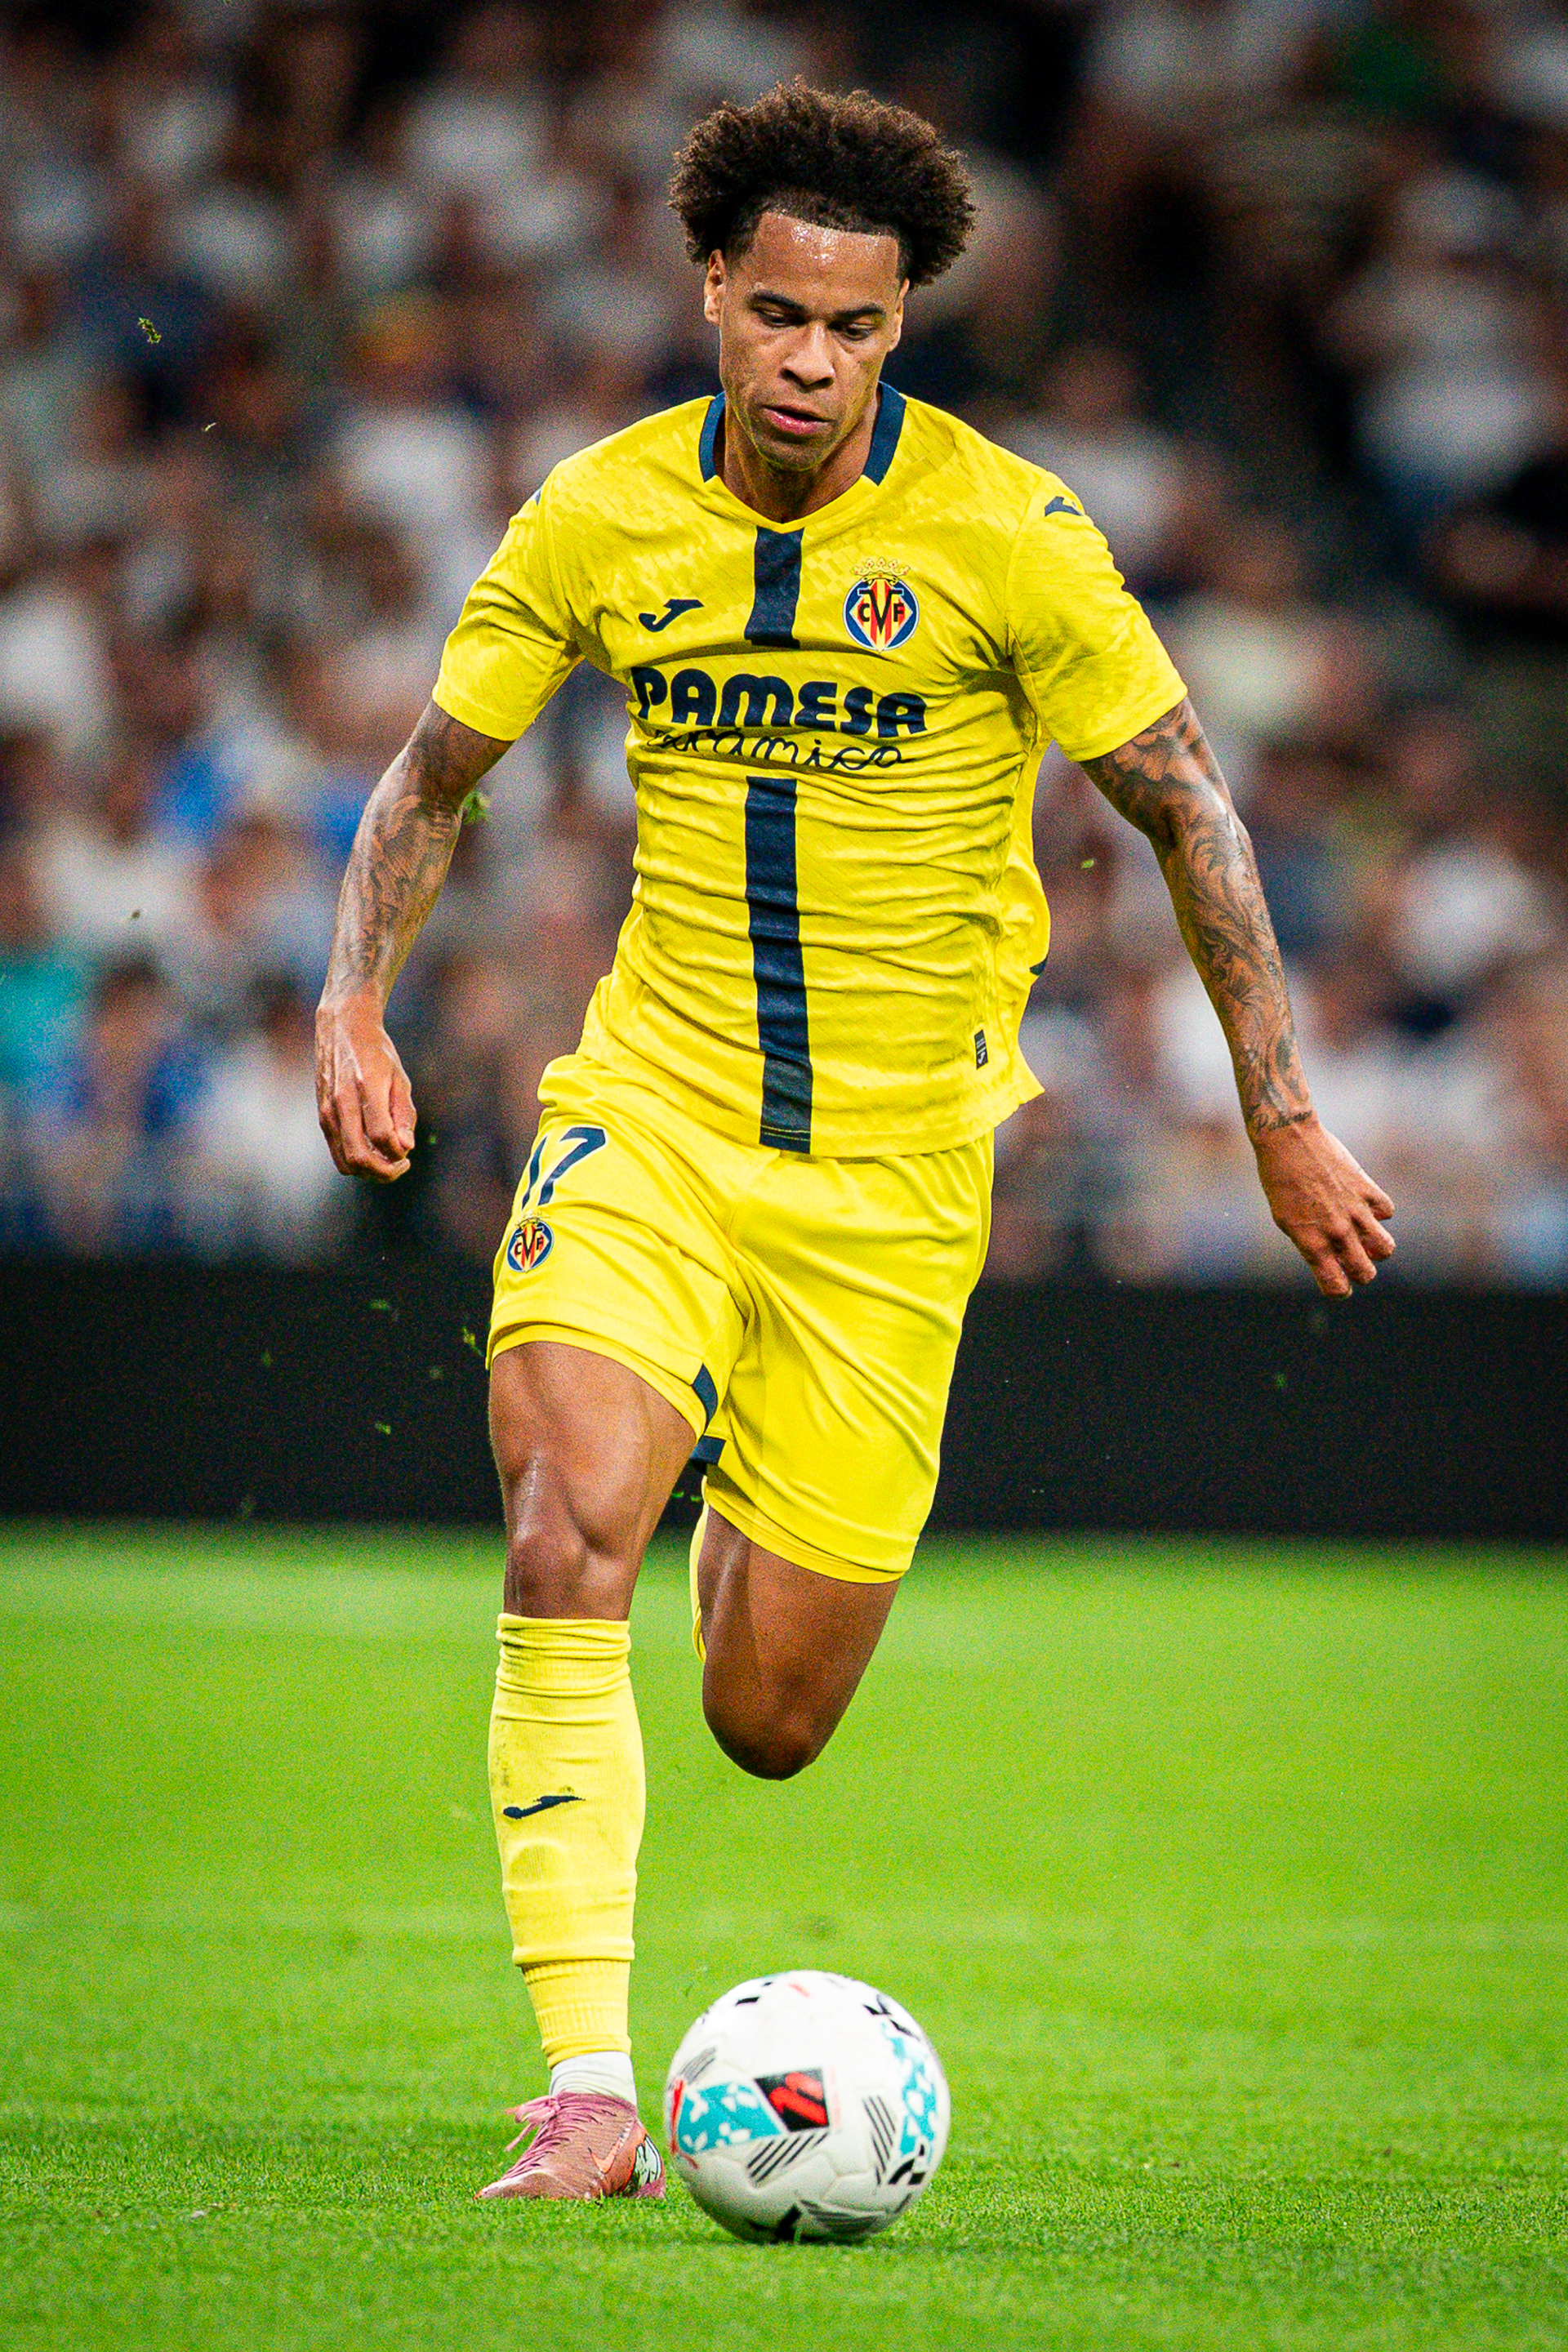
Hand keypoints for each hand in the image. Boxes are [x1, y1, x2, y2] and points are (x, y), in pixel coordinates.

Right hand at [315, 990, 415, 1180]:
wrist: (342, 1028)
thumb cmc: (376, 1052)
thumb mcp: (399, 1077)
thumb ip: (403, 1114)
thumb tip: (405, 1148)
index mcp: (366, 1088)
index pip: (381, 1137)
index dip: (398, 1153)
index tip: (408, 1152)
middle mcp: (342, 1103)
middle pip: (360, 1157)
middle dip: (385, 1172)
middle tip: (402, 1166)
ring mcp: (328, 1111)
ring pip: (345, 1162)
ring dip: (370, 1171)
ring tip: (388, 1161)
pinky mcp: (322, 1116)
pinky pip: (337, 1152)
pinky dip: (356, 1161)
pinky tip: (372, 1151)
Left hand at [1252, 1113, 1393, 1296]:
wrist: (1289, 1141)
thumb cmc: (1280, 1181)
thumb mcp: (1286, 1220)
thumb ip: (1312, 1242)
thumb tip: (1336, 1258)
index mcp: (1311, 1243)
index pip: (1336, 1285)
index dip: (1340, 1290)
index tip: (1339, 1285)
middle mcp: (1336, 1231)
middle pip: (1366, 1272)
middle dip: (1363, 1273)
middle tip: (1355, 1263)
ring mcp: (1354, 1211)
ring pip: (1385, 1249)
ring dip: (1378, 1249)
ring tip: (1366, 1238)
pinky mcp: (1367, 1189)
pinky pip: (1387, 1212)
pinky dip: (1379, 1213)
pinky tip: (1365, 1205)